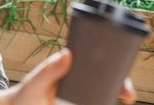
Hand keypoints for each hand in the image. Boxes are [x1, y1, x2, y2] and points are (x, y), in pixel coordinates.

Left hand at [0, 49, 136, 104]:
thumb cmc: (26, 94)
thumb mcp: (34, 82)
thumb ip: (48, 70)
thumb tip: (66, 53)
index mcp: (67, 66)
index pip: (91, 60)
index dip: (108, 62)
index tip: (119, 68)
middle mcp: (76, 78)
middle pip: (103, 77)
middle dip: (119, 82)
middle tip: (127, 93)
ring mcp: (79, 93)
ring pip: (103, 92)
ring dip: (115, 93)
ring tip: (125, 97)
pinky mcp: (80, 102)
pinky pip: (95, 101)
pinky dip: (103, 102)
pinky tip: (108, 103)